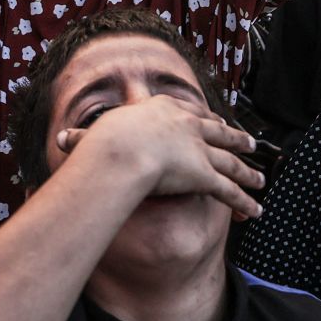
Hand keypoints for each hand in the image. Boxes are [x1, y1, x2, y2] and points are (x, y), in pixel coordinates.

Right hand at [56, 96, 262, 218]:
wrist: (122, 149)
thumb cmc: (104, 142)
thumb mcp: (93, 136)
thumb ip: (81, 140)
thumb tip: (59, 141)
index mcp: (164, 110)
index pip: (189, 111)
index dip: (204, 117)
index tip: (215, 118)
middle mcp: (187, 125)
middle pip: (218, 131)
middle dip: (235, 137)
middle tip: (250, 141)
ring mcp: (198, 148)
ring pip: (230, 162)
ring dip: (248, 172)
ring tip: (261, 179)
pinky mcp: (204, 174)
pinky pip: (229, 190)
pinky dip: (245, 201)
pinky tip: (256, 209)